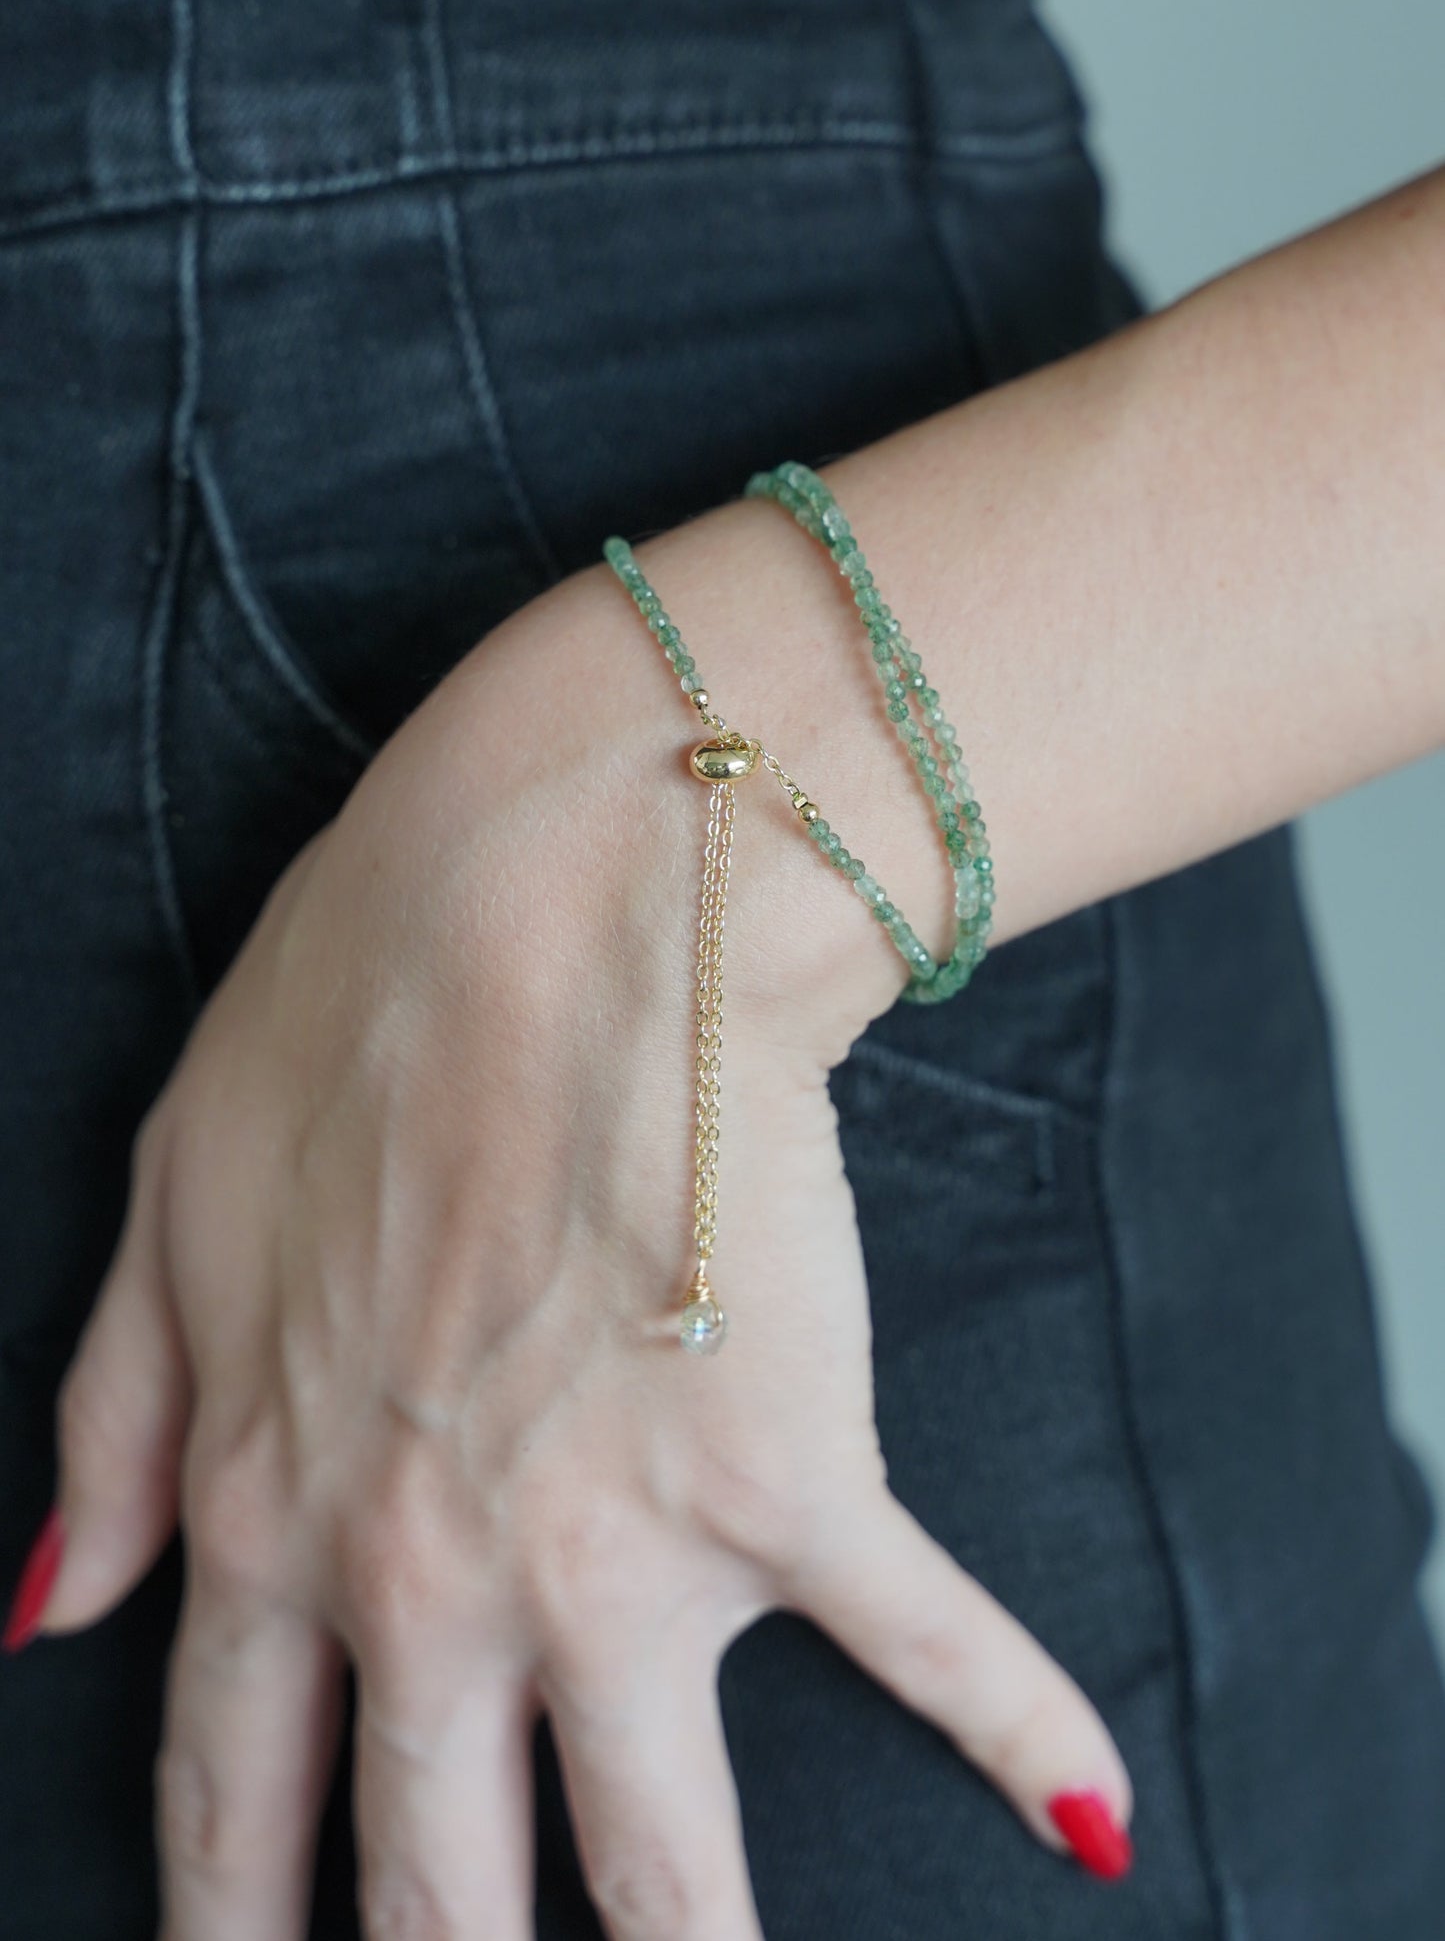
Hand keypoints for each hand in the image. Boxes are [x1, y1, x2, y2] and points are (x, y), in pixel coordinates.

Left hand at [22, 556, 1132, 1935]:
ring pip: (657, 1863)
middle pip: (434, 1890)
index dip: (232, 1934)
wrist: (560, 895)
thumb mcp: (164, 1206)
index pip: (232, 1799)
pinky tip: (1086, 1817)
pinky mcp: (791, 1475)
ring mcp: (622, 1551)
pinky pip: (924, 1642)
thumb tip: (48, 1618)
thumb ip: (102, 1431)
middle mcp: (436, 1582)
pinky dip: (1018, 1730)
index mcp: (273, 1512)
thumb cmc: (358, 1013)